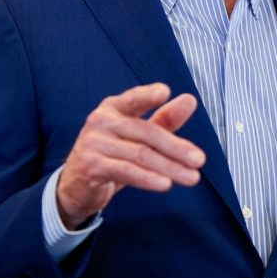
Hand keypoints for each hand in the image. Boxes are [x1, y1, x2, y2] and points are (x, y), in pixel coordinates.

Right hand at [56, 83, 205, 229]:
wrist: (77, 185)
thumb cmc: (112, 154)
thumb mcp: (137, 136)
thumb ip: (164, 119)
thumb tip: (190, 100)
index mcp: (113, 107)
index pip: (133, 99)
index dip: (147, 95)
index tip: (165, 92)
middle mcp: (101, 121)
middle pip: (146, 132)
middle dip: (176, 147)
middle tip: (200, 160)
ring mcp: (94, 143)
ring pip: (140, 154)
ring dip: (169, 167)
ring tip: (192, 177)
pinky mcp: (92, 165)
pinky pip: (126, 171)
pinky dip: (148, 179)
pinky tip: (166, 184)